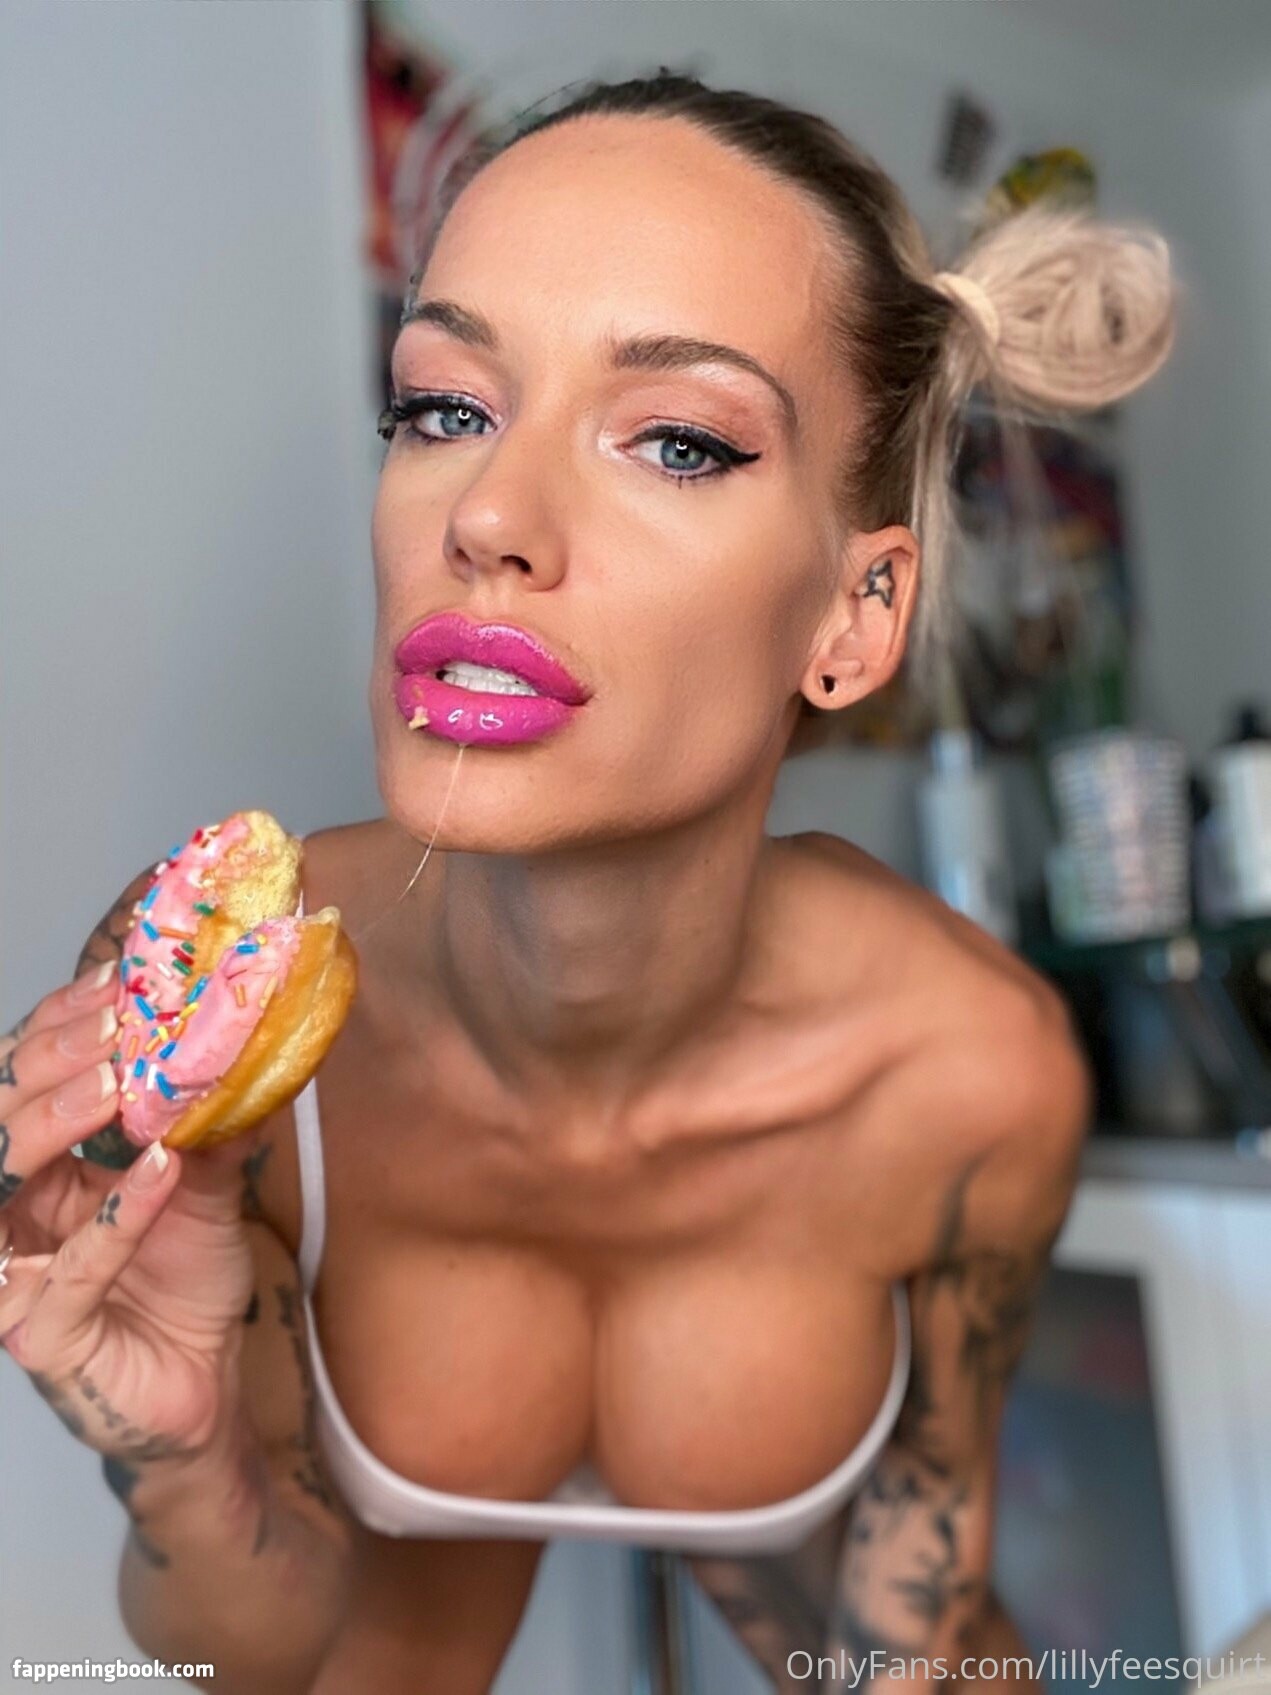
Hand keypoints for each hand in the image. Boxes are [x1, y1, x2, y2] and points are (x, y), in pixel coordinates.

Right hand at [0, 965, 260, 1463]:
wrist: (202, 1386)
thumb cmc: (182, 1284)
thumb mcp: (207, 1187)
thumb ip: (212, 1127)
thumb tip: (248, 1046)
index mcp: (36, 1169)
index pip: (25, 1082)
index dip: (61, 1029)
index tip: (117, 981)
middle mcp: (9, 1214)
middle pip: (2, 1120)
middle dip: (54, 1062)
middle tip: (115, 1021)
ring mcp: (12, 1276)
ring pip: (7, 1182)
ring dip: (64, 1122)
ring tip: (122, 1086)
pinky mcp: (40, 1335)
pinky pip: (71, 1267)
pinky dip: (117, 1215)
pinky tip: (160, 1171)